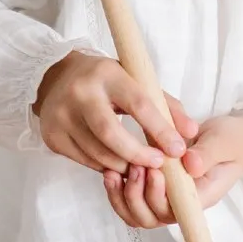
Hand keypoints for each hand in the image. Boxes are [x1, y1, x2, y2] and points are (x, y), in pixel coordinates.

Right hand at [35, 51, 192, 173]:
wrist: (56, 78)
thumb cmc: (107, 81)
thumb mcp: (136, 82)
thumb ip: (167, 106)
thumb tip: (190, 132)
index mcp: (107, 74)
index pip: (138, 104)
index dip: (160, 130)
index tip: (177, 149)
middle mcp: (80, 93)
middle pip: (112, 134)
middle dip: (138, 155)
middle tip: (157, 164)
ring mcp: (61, 116)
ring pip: (98, 153)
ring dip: (123, 165)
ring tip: (139, 166)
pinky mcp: (52, 136)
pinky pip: (85, 160)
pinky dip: (105, 166)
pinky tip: (116, 163)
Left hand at [103, 109, 242, 229]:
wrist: (235, 137)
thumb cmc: (233, 141)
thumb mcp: (224, 141)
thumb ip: (208, 153)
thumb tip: (190, 165)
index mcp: (200, 197)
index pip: (174, 212)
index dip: (158, 198)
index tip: (155, 172)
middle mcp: (182, 203)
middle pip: (151, 218)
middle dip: (137, 195)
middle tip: (136, 167)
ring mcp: (168, 196)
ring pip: (137, 213)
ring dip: (124, 195)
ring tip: (118, 171)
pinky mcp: (156, 186)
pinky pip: (133, 199)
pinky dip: (119, 190)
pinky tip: (113, 170)